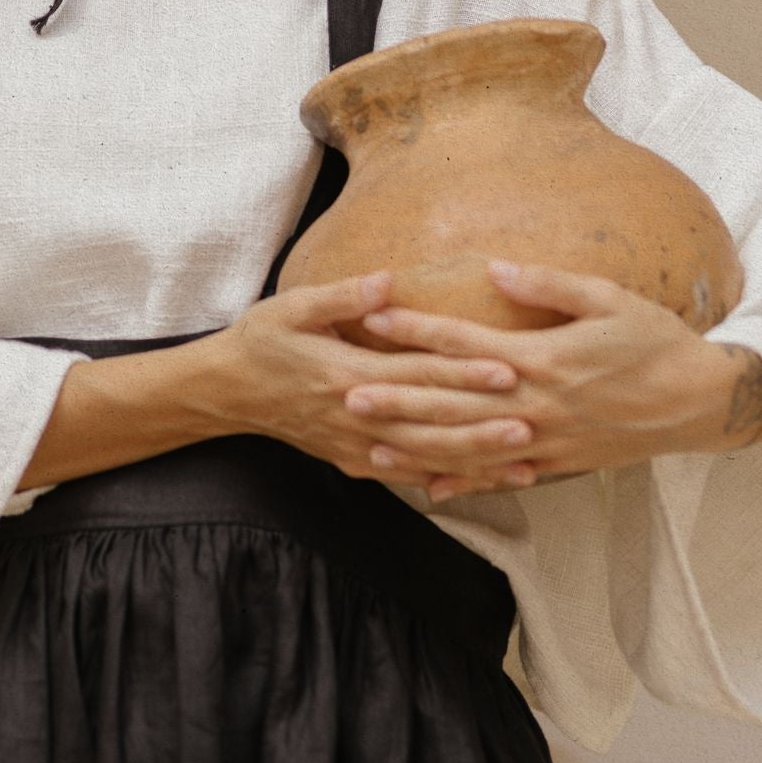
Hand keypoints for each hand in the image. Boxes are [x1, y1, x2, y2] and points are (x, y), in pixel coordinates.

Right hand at [219, 270, 538, 493]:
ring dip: (476, 461)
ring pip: (425, 458)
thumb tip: (385, 280)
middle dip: (483, 424)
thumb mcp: (292, 307)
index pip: (417, 373)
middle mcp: (356, 416)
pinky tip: (482, 482)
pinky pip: (407, 475)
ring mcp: (356, 446)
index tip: (507, 369)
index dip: (463, 372)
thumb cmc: (262, 340)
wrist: (226, 391)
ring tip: (524, 460)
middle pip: (430, 423)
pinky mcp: (354, 462)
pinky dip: (447, 480)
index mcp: (346, 373)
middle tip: (534, 421)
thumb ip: (342, 296)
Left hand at [341, 259, 721, 499]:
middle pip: (453, 399)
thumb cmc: (654, 340)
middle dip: (397, 395)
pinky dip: (464, 482)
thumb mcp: (607, 297)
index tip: (373, 317)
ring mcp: (545, 439)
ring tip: (369, 443)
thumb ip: (548, 284)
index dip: (416, 327)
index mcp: (542, 358)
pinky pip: (502, 476)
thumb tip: (496, 267)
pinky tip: (428, 487)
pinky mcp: (558, 462)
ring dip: (417, 444)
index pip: (464, 340)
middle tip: (345, 392)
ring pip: (469, 445)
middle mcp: (535, 403)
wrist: (700, 401)